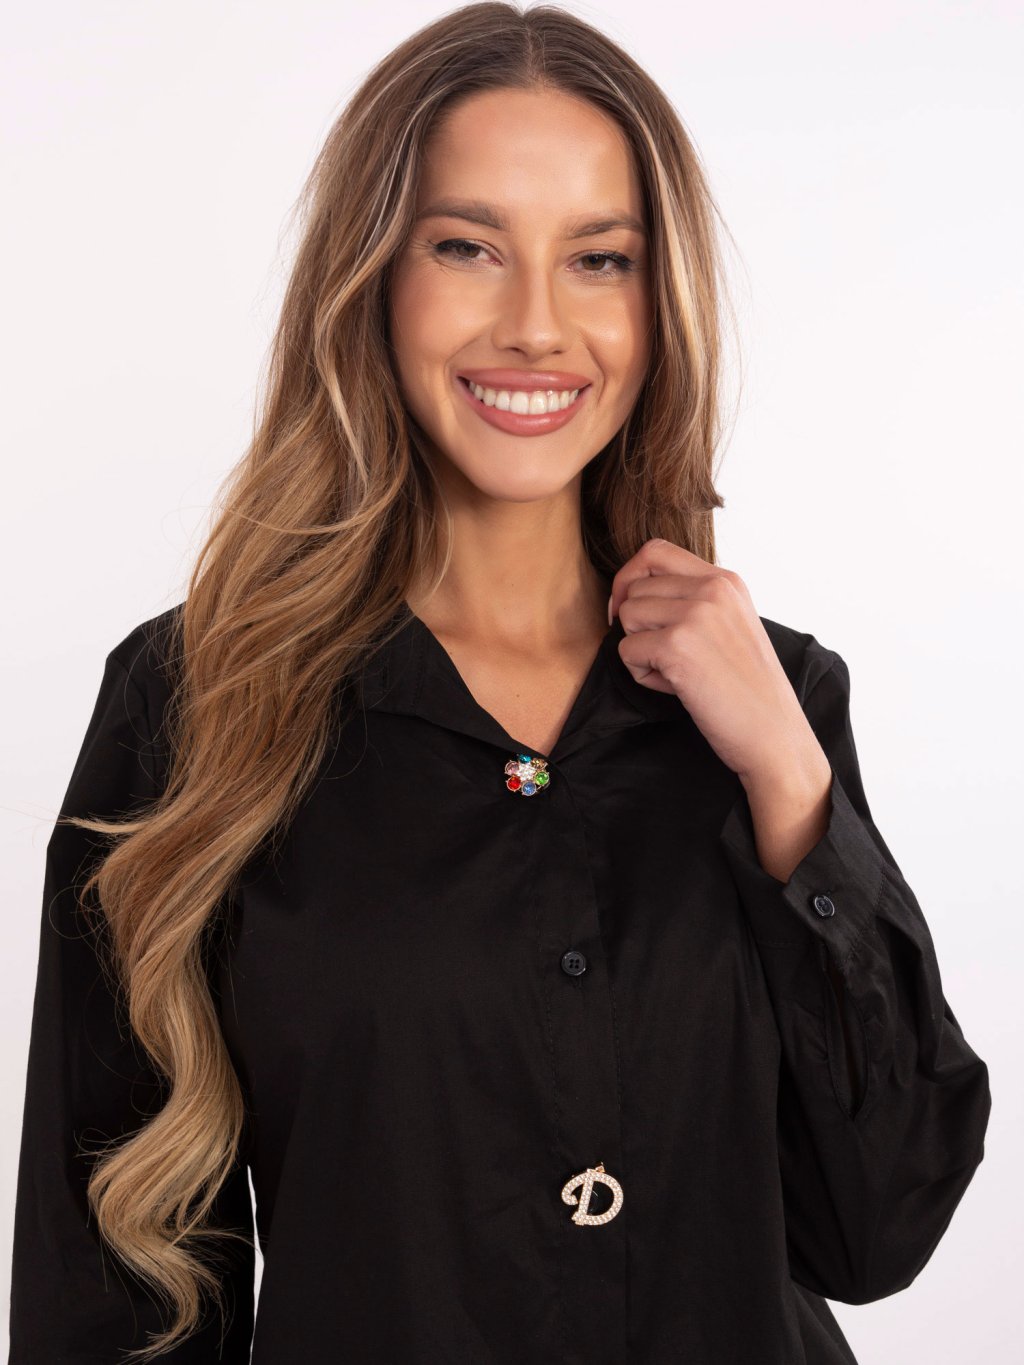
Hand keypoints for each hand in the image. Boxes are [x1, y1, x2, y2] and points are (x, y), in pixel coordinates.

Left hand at [607, 538, 830, 792]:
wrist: (774, 733)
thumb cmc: (748, 688)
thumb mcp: (731, 624)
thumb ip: (694, 600)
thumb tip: (631, 592)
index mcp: (726, 580)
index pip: (655, 551)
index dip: (629, 577)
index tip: (627, 607)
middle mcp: (712, 588)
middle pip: (634, 587)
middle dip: (636, 625)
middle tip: (664, 655)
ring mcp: (695, 615)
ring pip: (626, 616)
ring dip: (639, 650)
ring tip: (675, 672)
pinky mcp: (677, 646)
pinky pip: (627, 651)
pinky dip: (643, 676)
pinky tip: (676, 688)